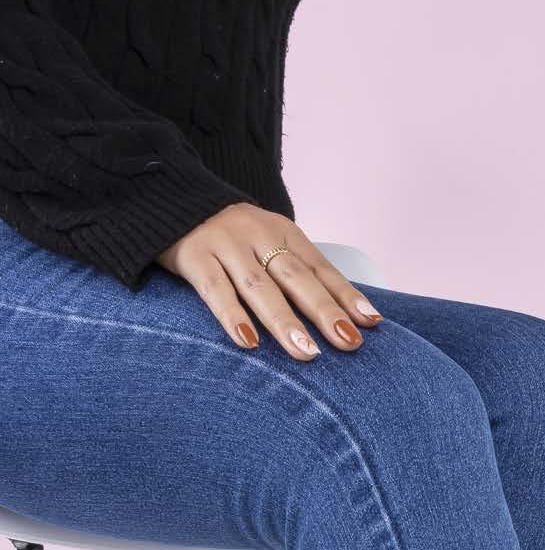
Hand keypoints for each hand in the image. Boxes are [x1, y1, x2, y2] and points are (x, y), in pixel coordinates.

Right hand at [156, 203, 382, 359]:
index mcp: (283, 233)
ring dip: (285, 322)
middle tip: (348, 341)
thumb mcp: (267, 240)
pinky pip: (216, 290)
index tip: (371, 322)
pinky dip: (233, 316)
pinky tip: (249, 342)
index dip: (346, 295)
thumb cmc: (229, 234)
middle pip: (297, 278)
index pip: (320, 268)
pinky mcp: (194, 257)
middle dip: (325, 311)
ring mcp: (226, 246)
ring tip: (307, 352)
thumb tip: (338, 314)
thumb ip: (295, 270)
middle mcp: (259, 236)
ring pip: (260, 288)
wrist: (168, 196)